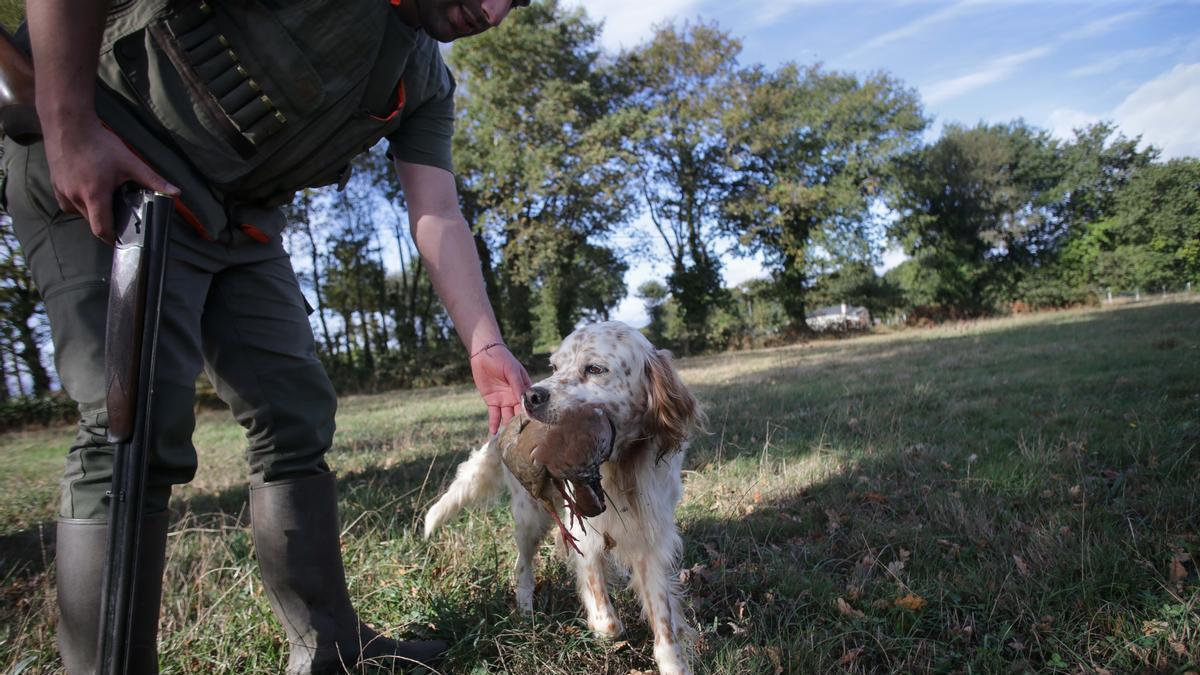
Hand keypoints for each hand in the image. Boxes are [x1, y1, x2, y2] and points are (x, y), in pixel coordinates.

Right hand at [41, 113, 177, 243]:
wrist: (68, 123)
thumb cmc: (99, 143)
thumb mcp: (130, 162)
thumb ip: (153, 180)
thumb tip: (176, 193)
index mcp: (94, 195)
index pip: (101, 230)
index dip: (113, 238)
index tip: (123, 239)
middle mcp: (74, 197)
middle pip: (93, 222)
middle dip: (107, 222)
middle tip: (120, 213)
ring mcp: (61, 191)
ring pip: (79, 213)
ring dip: (93, 211)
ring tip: (106, 197)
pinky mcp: (54, 185)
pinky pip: (68, 203)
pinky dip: (80, 202)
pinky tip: (89, 190)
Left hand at [470, 344, 531, 434]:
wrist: (484, 355)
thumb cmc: (502, 359)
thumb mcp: (512, 371)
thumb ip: (518, 386)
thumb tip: (525, 401)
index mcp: (524, 389)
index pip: (529, 404)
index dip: (531, 414)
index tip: (532, 427)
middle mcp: (515, 397)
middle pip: (519, 413)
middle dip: (520, 424)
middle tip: (521, 438)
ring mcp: (504, 400)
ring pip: (507, 417)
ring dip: (507, 427)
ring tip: (508, 439)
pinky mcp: (492, 402)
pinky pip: (494, 415)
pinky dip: (494, 424)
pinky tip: (494, 433)